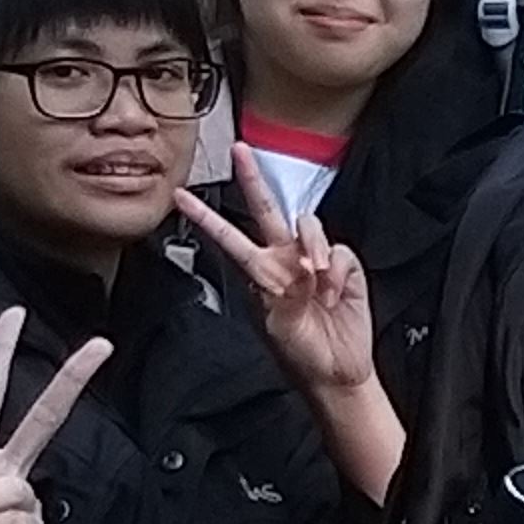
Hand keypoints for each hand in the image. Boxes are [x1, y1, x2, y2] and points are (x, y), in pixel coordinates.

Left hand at [172, 183, 379, 401]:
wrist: (336, 370)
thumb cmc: (302, 352)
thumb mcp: (281, 326)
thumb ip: (286, 294)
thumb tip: (304, 268)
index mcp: (260, 272)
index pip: (228, 237)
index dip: (205, 218)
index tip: (180, 197)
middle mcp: (285, 258)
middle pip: (267, 209)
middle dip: (253, 179)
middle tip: (241, 152)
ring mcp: (314, 259)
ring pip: (308, 226)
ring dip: (312, 248)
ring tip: (316, 281)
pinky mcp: (343, 265)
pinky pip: (339, 251)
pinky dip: (337, 272)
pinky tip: (334, 293)